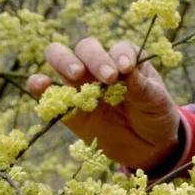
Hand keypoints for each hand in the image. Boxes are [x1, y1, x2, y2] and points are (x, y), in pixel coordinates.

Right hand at [27, 38, 180, 170]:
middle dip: (94, 57)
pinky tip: (40, 85)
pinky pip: (47, 92)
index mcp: (126, 59)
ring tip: (76, 74)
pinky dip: (39, 84)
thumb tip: (128, 70)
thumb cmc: (155, 114)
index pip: (117, 48)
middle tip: (108, 77)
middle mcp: (100, 66)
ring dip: (65, 61)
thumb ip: (142, 86)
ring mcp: (81, 85)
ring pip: (61, 59)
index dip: (119, 55)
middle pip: (86, 48)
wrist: (148, 146)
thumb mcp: (156, 100)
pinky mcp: (67, 107)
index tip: (126, 69)